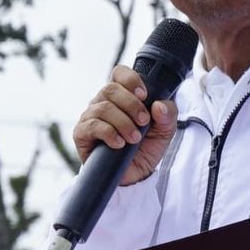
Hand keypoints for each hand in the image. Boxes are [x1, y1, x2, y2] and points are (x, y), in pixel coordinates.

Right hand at [73, 65, 176, 185]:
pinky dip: (109, 133)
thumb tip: (158, 105)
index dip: (130, 79)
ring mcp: (90, 117)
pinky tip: (120, 143)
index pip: (119, 73)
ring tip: (134, 138)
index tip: (144, 95)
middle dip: (131, 105)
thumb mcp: (165, 131)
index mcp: (122, 96)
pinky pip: (92, 125)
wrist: (134, 176)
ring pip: (103, 107)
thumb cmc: (146, 148)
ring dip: (123, 123)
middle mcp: (103, 102)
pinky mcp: (82, 133)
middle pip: (111, 89)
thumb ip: (168, 115)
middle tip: (144, 122)